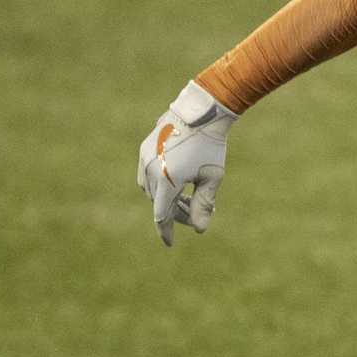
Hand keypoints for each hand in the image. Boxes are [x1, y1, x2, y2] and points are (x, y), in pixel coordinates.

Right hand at [137, 81, 237, 245]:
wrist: (201, 113)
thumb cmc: (211, 146)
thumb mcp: (212, 178)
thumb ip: (204, 205)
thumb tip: (199, 230)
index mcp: (167, 180)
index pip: (163, 215)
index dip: (167, 231)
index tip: (170, 243)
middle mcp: (150, 169)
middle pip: (159, 203)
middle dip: (177, 212)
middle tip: (198, 212)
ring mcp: (144, 157)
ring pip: (150, 190)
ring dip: (167, 198)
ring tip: (190, 197)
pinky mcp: (144, 148)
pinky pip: (146, 175)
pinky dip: (159, 184)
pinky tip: (177, 183)